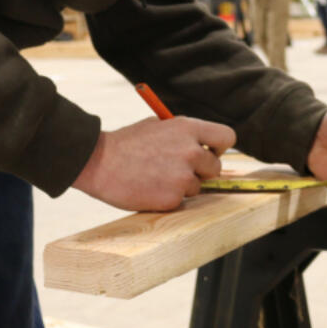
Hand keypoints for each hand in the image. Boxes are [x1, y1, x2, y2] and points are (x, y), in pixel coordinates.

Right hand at [73, 117, 235, 211]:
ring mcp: (183, 177)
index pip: (227, 137)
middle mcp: (191, 152)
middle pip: (215, 167)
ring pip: (197, 187)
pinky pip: (180, 201)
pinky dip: (167, 198)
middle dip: (201, 171)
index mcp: (188, 128)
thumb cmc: (126, 143)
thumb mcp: (157, 126)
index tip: (209, 152)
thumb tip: (201, 144)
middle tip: (179, 170)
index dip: (219, 148)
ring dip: (182, 186)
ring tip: (156, 177)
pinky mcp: (173, 198)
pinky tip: (149, 188)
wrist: (99, 162)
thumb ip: (182, 134)